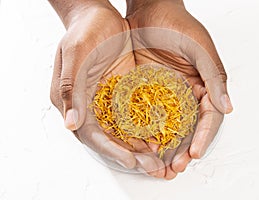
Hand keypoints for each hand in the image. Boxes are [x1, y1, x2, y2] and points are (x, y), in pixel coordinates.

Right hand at [49, 0, 164, 176]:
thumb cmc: (85, 30)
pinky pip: (133, 114)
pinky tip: (160, 134)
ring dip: (140, 144)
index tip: (130, 159)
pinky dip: (146, 126)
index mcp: (73, 99)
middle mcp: (89, 103)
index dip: (110, 148)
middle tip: (151, 166)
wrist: (98, 14)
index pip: (90, 133)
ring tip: (159, 157)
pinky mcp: (121, 91)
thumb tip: (70, 124)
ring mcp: (106, 98)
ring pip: (123, 129)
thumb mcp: (77, 54)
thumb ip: (72, 89)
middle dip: (129, 153)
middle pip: (109, 136)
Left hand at [126, 0, 232, 178]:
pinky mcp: (146, 90)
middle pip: (188, 127)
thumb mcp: (199, 48)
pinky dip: (146, 131)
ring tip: (159, 164)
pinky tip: (142, 144)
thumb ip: (213, 76)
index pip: (208, 116)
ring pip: (168, 125)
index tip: (195, 153)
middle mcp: (186, 92)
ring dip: (165, 146)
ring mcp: (166, 93)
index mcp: (203, 84)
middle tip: (176, 167)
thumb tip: (228, 107)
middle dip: (184, 149)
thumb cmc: (177, 24)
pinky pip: (147, 114)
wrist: (148, 10)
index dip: (204, 136)